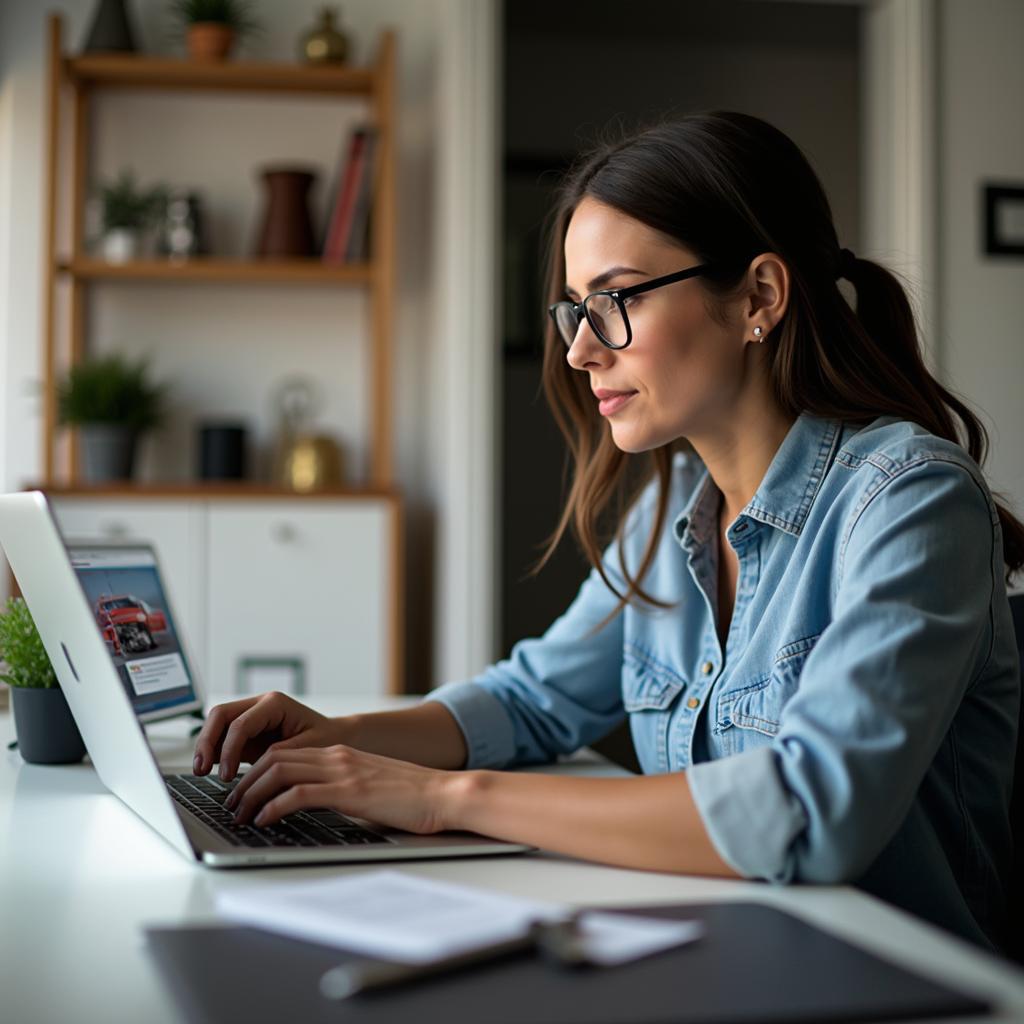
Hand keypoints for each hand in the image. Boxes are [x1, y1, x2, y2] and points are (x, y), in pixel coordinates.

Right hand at [192, 691, 343, 779]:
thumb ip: (282, 755)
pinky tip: (209, 770)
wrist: (339, 737)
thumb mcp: (310, 748)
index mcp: (275, 704)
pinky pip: (223, 739)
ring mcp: (252, 718)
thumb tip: (257, 769)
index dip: (229, 749)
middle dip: (207, 741)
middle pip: (221, 715)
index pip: (241, 723)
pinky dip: (214, 753)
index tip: (227, 775)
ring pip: (217, 725)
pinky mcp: (248, 734)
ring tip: (200, 771)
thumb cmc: (329, 739)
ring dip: (206, 746)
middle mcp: (260, 706)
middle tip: (201, 768)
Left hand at [224, 744, 456, 834]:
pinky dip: (274, 807)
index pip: (285, 753)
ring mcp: (343, 771)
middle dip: (245, 783)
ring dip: (252, 794)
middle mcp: (337, 757)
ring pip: (279, 772)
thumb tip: (319, 807)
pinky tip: (265, 821)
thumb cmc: (414, 797)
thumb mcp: (371, 788)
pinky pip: (298, 795)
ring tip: (241, 814)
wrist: (445, 794)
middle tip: (232, 805)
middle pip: (274, 759)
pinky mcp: (349, 792)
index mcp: (341, 754)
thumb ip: (344, 790)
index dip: (257, 772)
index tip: (244, 792)